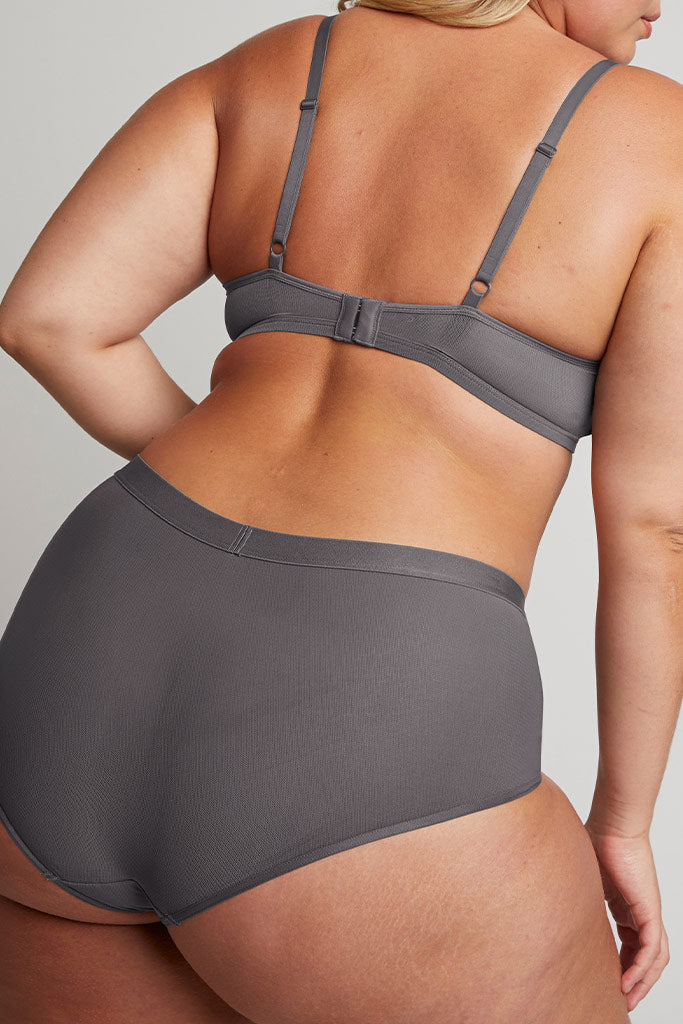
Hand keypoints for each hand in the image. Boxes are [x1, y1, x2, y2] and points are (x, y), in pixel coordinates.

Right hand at [583, 821, 669, 1011]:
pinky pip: (652, 950)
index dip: (623, 966)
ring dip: (643, 982)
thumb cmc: (596, 838)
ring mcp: (647, 912)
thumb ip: (572, 891)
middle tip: (622, 1000)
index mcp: (626, 906)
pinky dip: (643, 970)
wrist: (613, 824)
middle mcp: (640, 912)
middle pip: (646, 957)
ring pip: (654, 958)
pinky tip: (629, 983)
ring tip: (627, 998)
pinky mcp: (649, 911)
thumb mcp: (581, 877)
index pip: (632, 945)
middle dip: (636, 982)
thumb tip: (539, 889)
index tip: (609, 982)